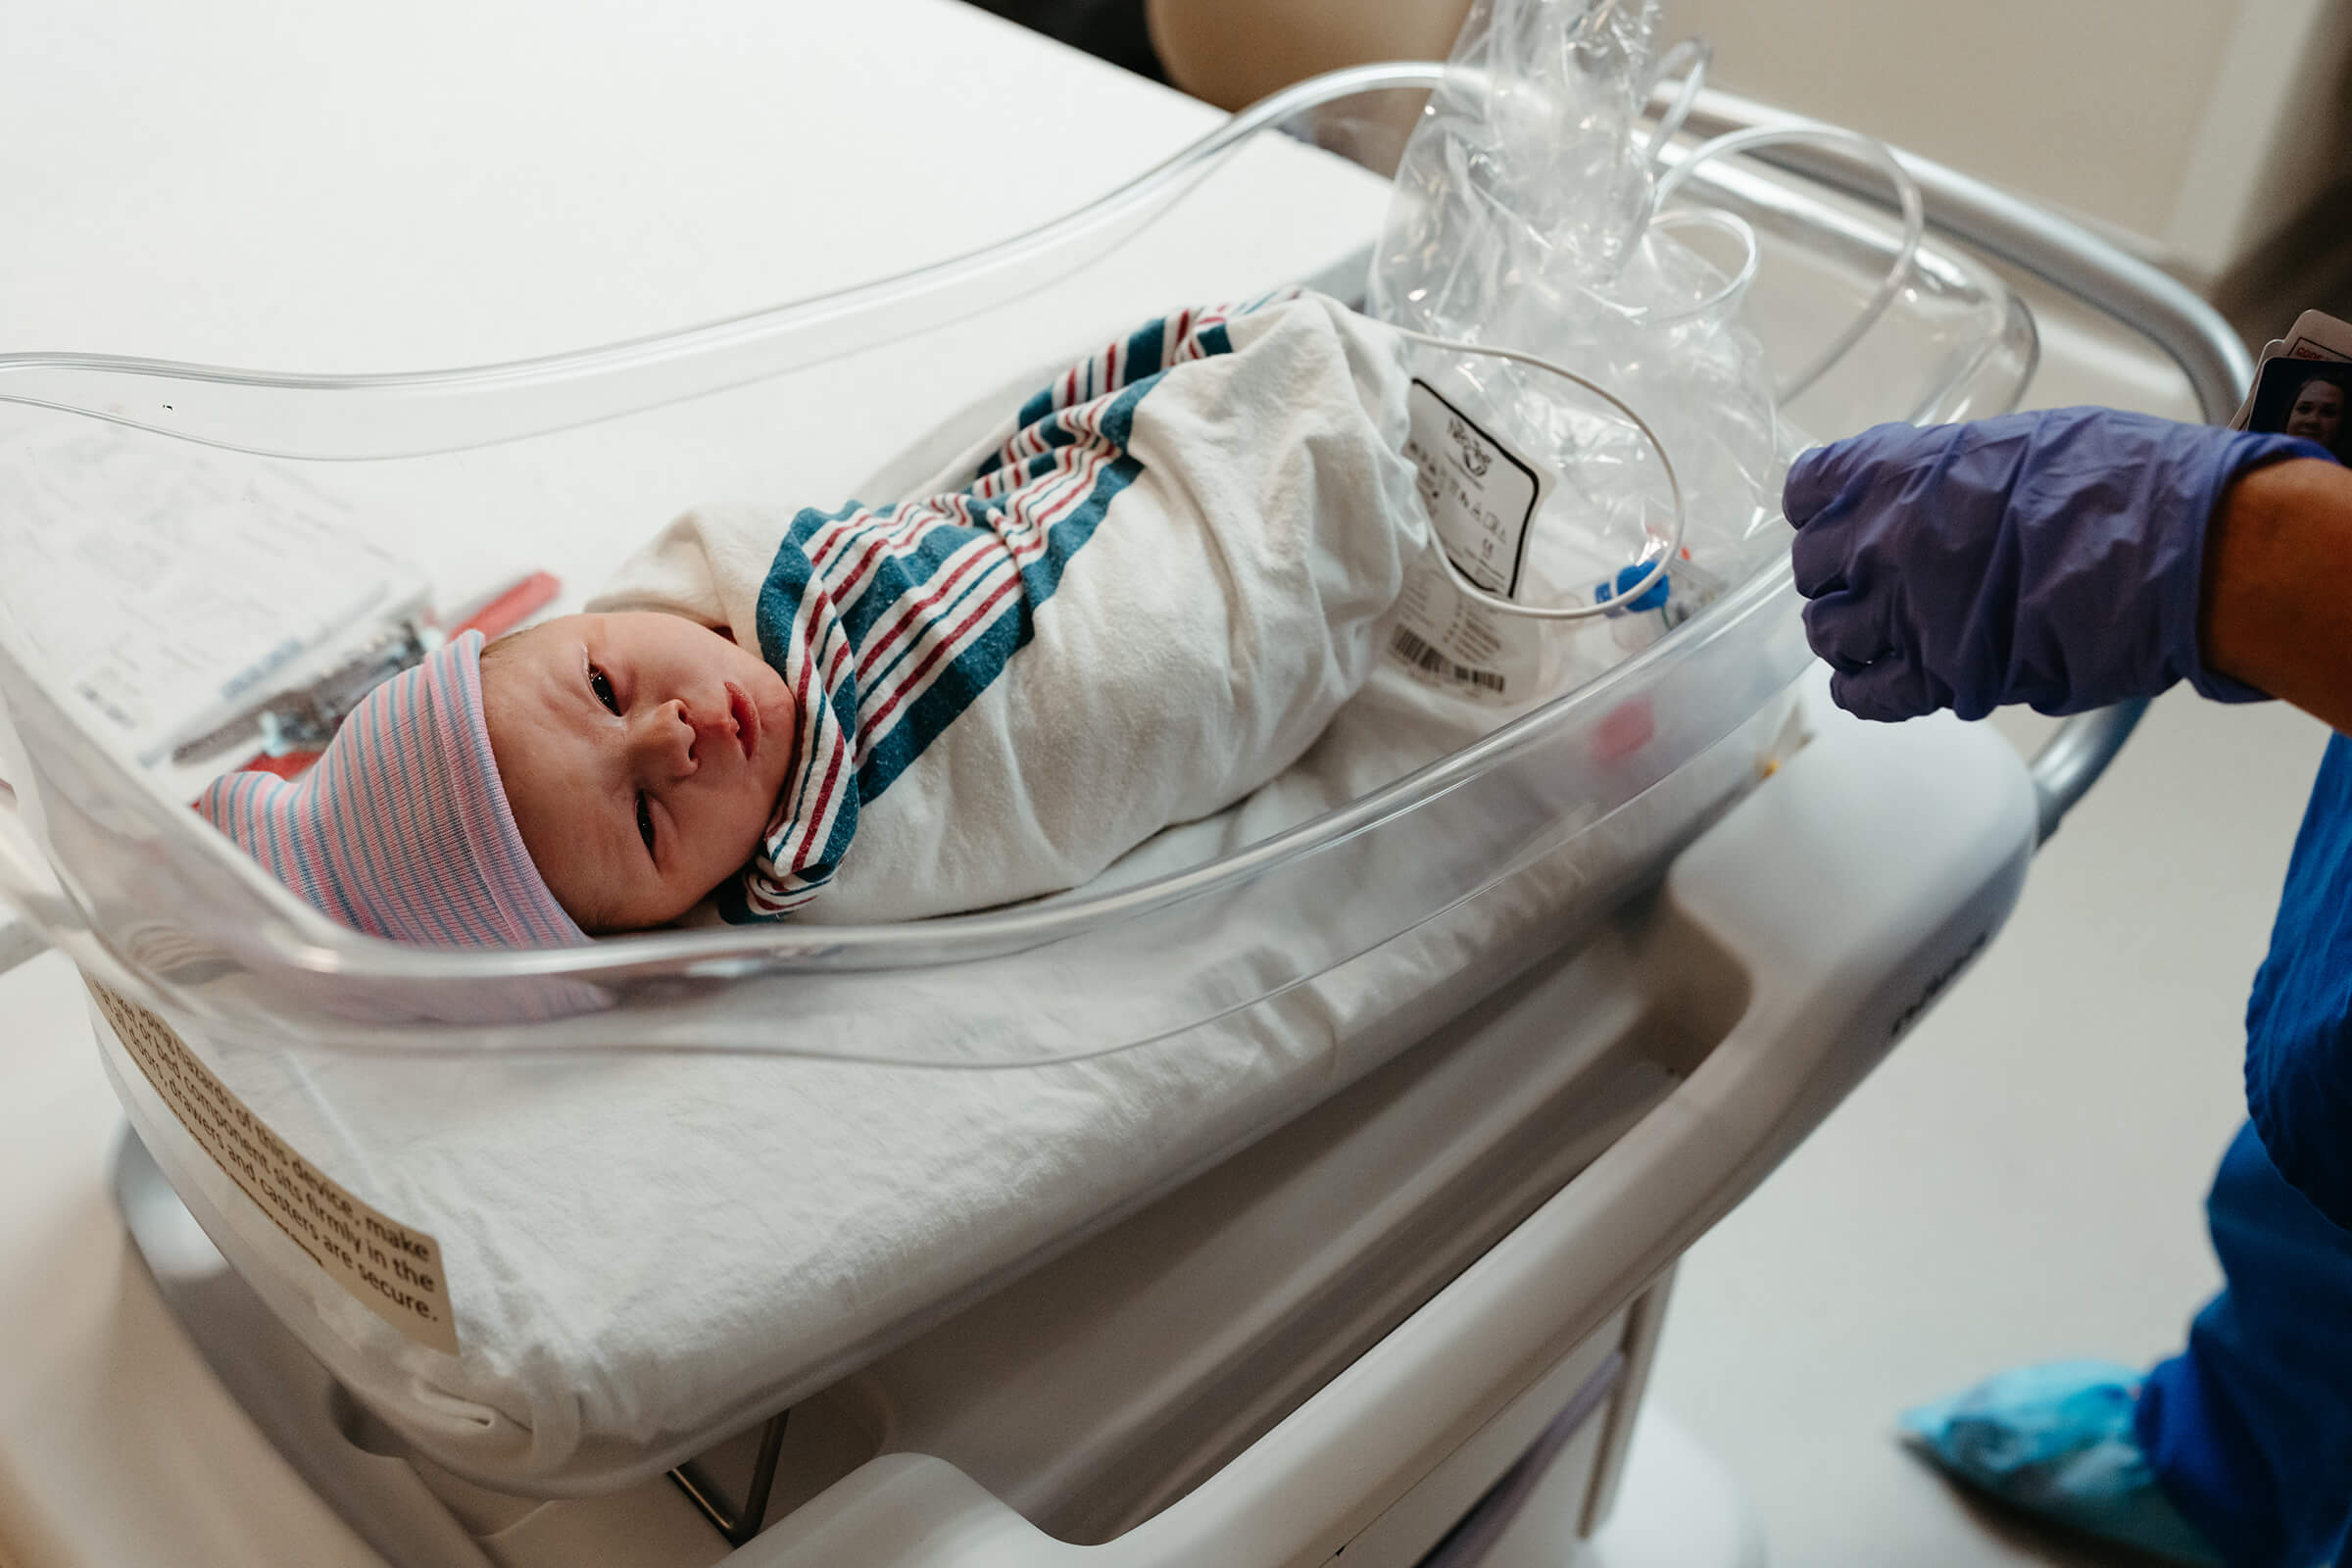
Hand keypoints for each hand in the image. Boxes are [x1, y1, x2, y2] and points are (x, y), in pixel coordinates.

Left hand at [1783, 408, 2327, 720]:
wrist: (2179, 552)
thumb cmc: (2124, 485)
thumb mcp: (2022, 442)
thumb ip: (1951, 472)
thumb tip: (1930, 490)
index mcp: (1899, 471)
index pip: (1809, 489)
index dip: (1823, 508)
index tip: (1837, 517)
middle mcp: (1883, 540)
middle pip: (1813, 568)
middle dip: (1838, 574)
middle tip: (1874, 579)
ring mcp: (1905, 613)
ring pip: (1828, 634)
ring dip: (1851, 634)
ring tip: (1887, 630)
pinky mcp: (1939, 678)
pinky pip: (1866, 696)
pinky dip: (1866, 691)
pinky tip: (1885, 680)